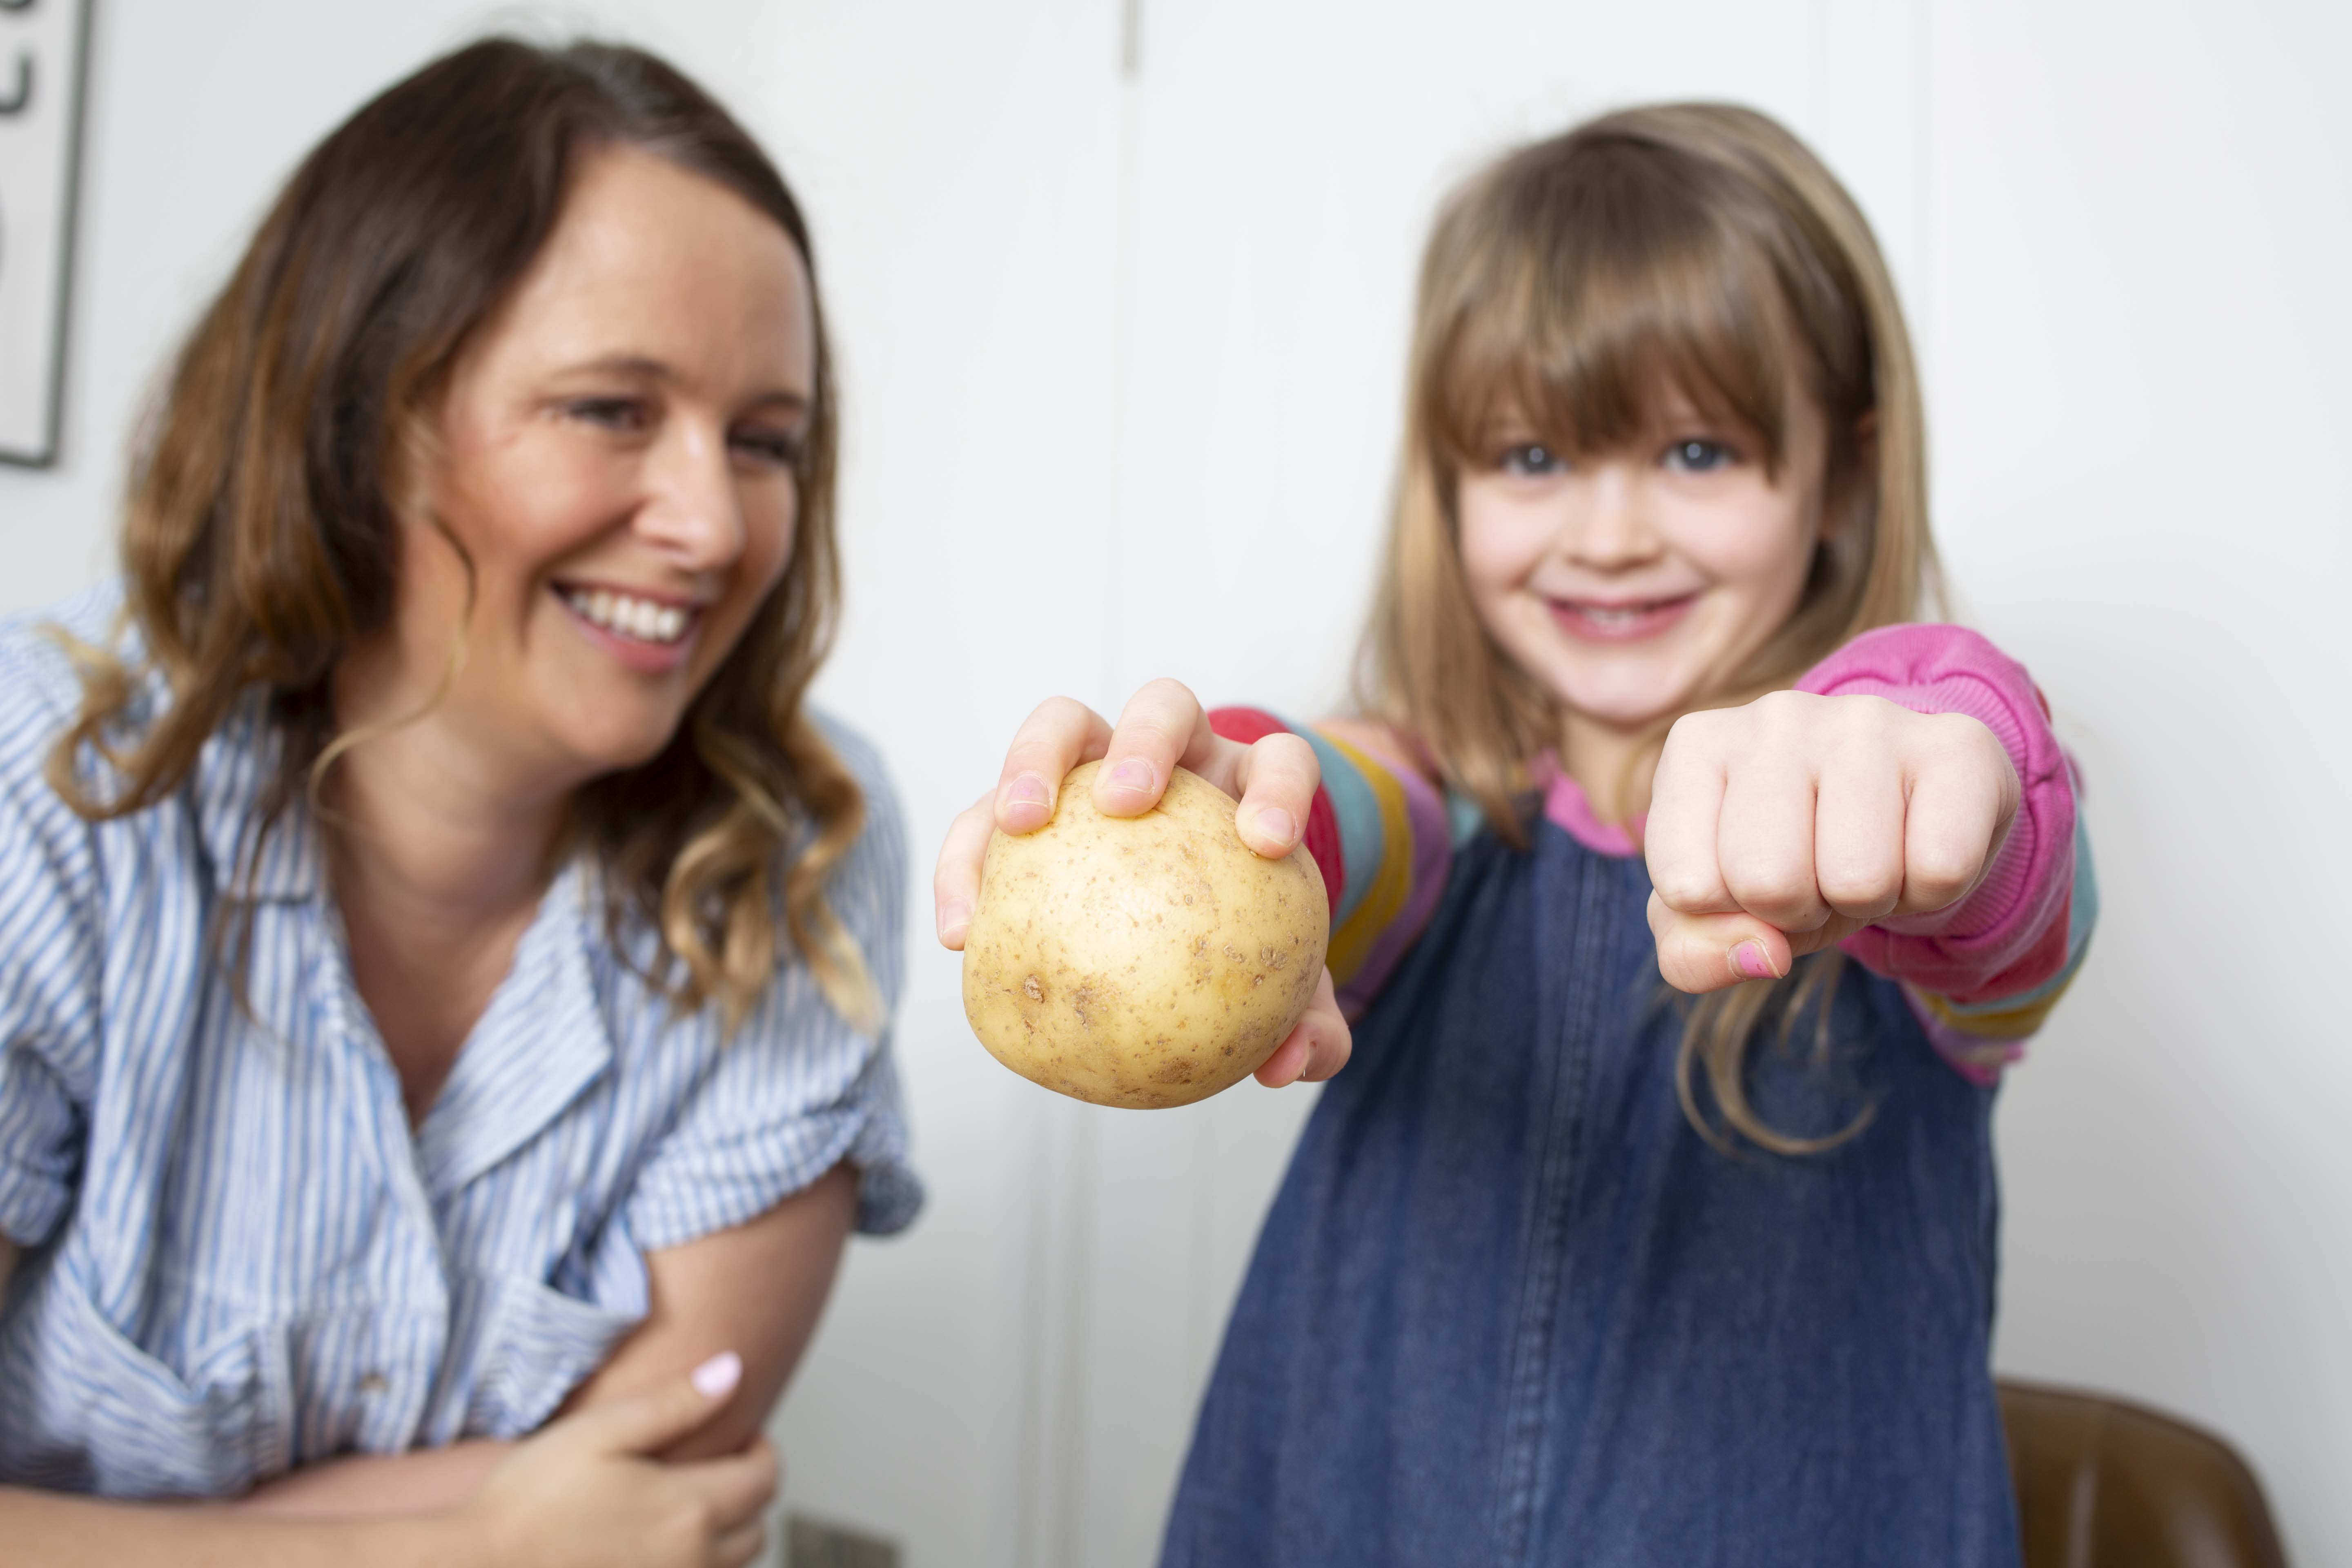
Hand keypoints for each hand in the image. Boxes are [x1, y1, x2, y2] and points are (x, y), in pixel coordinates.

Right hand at [460, 1353, 777, 1567]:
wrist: (477, 1567)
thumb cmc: (528, 1501)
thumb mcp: (602, 1432)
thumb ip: (676, 1404)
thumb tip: (732, 1372)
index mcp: (691, 1510)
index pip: (765, 1479)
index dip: (761, 1450)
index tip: (740, 1435)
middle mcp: (693, 1561)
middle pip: (757, 1528)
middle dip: (748, 1493)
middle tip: (715, 1467)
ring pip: (733, 1566)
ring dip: (726, 1535)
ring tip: (684, 1507)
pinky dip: (695, 1565)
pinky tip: (657, 1546)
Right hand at [934, 679, 1351, 1085]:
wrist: (1183, 918)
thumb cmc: (1243, 945)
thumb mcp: (1283, 989)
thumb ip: (1306, 1027)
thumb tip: (1288, 1068)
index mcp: (1248, 786)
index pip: (1280, 762)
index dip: (1278, 790)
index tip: (1265, 844)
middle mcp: (1175, 757)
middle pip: (1163, 707)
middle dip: (1143, 741)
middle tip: (1126, 799)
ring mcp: (1094, 765)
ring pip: (1062, 726)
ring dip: (1034, 761)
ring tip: (1018, 822)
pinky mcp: (1030, 798)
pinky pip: (986, 816)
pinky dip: (968, 862)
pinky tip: (959, 933)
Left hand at [1644, 691, 2019, 993]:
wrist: (1900, 805)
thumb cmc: (1791, 855)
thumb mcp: (1719, 911)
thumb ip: (1695, 952)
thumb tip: (1761, 956)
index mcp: (1698, 747)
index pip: (1688, 887)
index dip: (1731, 913)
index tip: (1754, 877)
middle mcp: (1774, 716)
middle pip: (1769, 882)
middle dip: (1798, 909)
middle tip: (1817, 872)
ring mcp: (1866, 719)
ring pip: (1859, 880)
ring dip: (1867, 901)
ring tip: (1867, 857)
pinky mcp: (1956, 743)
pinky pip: (1941, 870)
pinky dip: (1932, 892)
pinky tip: (1917, 846)